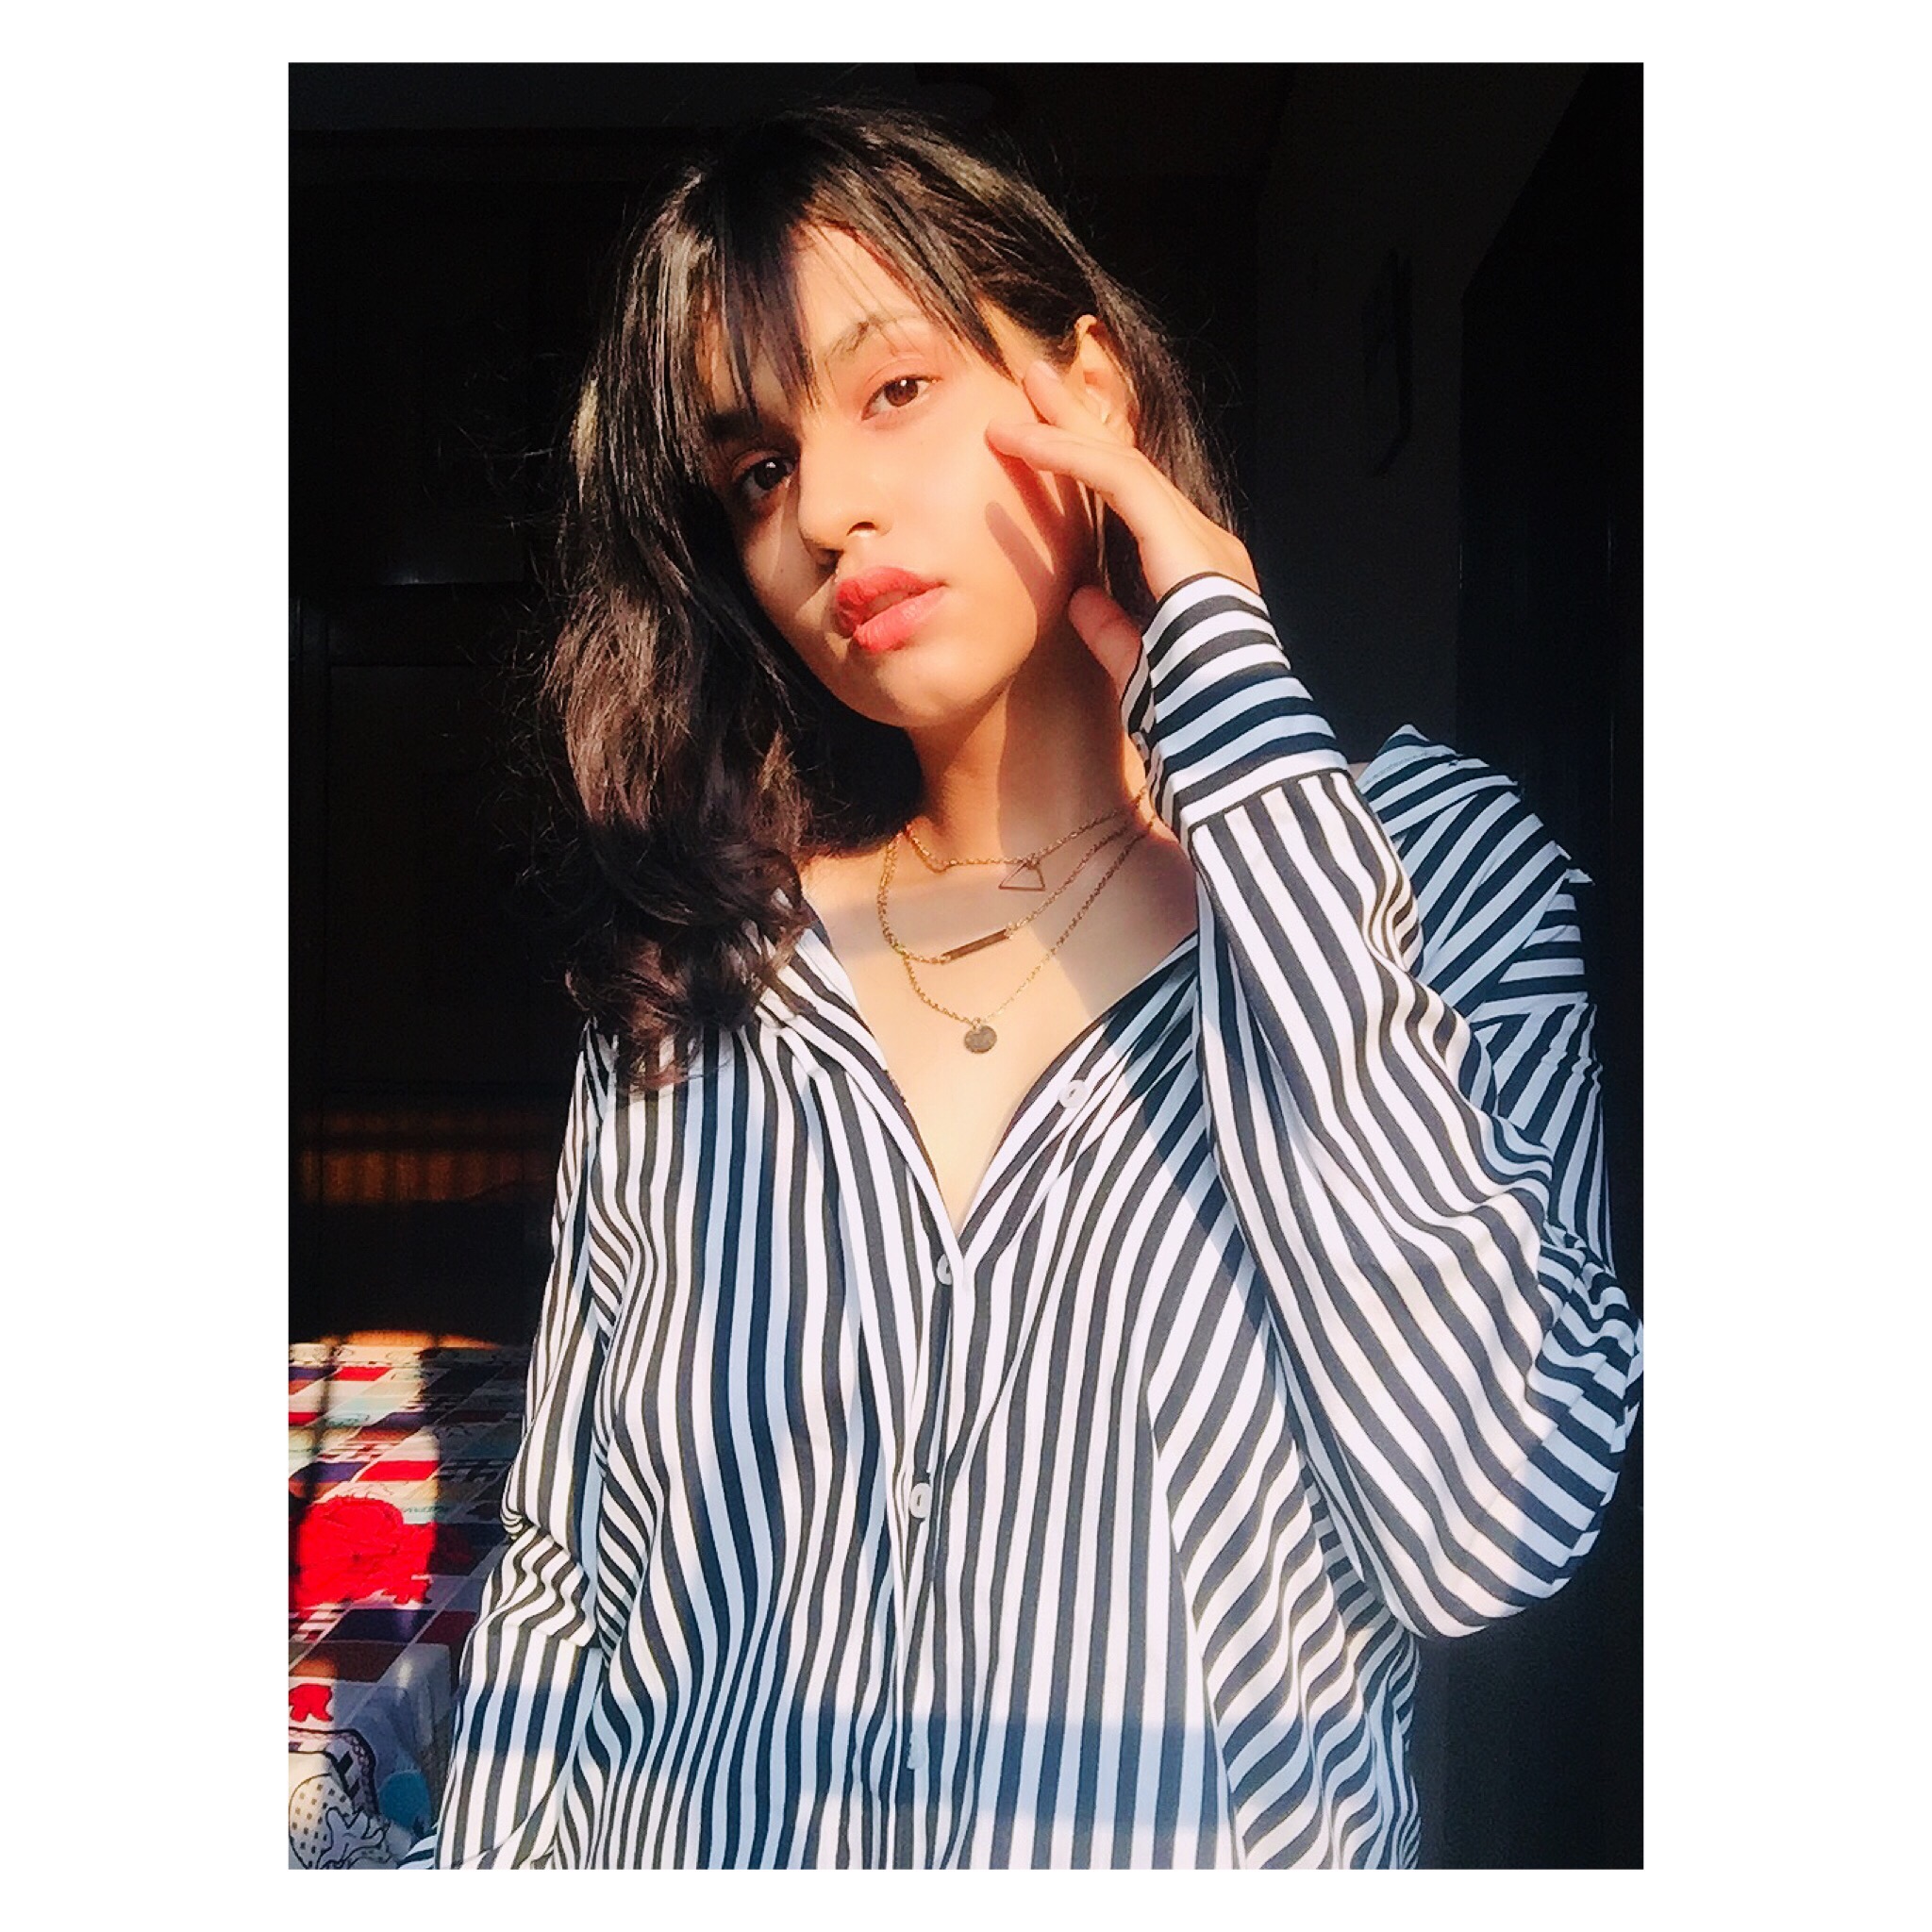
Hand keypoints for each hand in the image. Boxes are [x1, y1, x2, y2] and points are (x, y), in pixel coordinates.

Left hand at [986, 358, 1258, 700]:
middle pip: (1131, 466)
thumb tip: (1081, 601)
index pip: (1135, 504)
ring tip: (1023, 390)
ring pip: (1124, 462)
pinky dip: (1070, 456)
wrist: (1230, 737)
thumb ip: (1113, 633)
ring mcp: (1197, 537)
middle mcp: (1201, 544)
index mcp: (1193, 574)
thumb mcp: (1139, 669)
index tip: (1042, 444)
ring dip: (1067, 426)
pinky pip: (1121, 481)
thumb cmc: (1191, 721)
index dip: (1089, 467)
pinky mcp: (1181, 540)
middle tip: (1036, 379)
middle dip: (1080, 421)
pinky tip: (1030, 439)